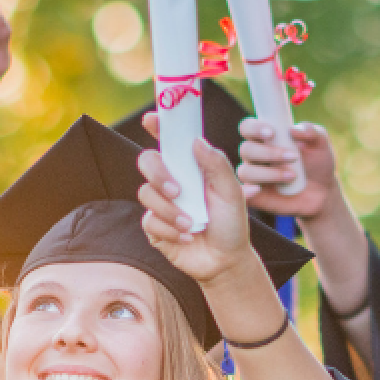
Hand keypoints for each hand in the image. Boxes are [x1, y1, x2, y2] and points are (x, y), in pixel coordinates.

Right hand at [139, 140, 254, 285]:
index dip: (159, 126)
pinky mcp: (154, 227)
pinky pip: (150, 221)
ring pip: (146, 194)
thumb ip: (217, 165)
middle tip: (177, 190)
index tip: (152, 118)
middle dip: (158, 174)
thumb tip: (197, 141)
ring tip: (192, 224)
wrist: (226, 261)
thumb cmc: (231, 224)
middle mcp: (172, 181)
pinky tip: (188, 237)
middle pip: (147, 161)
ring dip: (171, 211)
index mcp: (190, 167)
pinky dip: (170, 230)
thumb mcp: (233, 193)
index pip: (170, 141)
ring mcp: (161, 203)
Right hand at [237, 119, 336, 219]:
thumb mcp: (320, 144)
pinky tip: (260, 190)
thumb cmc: (318, 163)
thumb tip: (293, 129)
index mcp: (265, 137)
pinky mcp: (254, 196)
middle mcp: (254, 155)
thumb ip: (311, 131)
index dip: (254, 128)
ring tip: (293, 176)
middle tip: (293, 156)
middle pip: (246, 149)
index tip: (271, 132)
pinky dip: (246, 191)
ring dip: (269, 173)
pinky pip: (242, 194)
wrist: (323, 193)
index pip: (247, 127)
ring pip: (246, 171)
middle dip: (268, 153)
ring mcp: (253, 176)